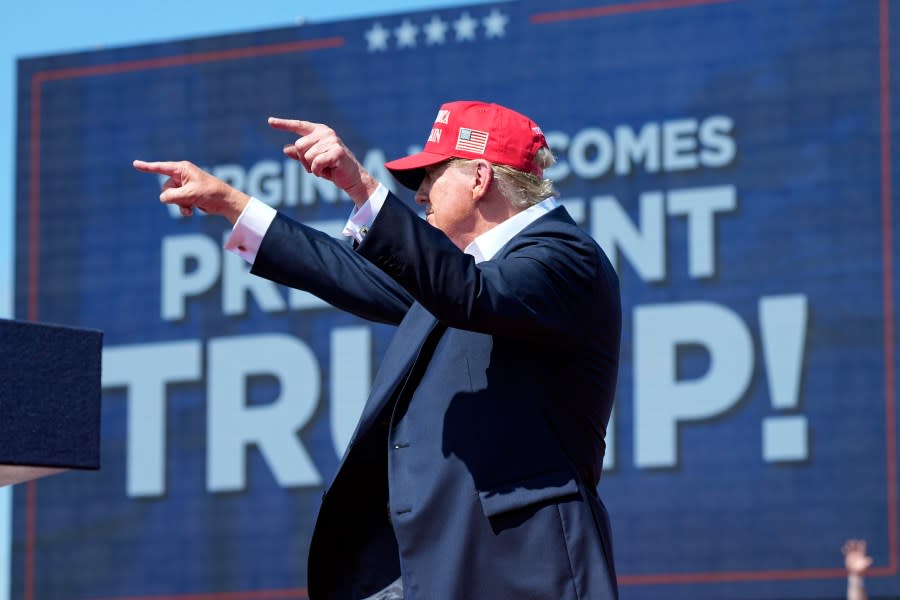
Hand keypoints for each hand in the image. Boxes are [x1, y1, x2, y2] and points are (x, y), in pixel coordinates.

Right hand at [132, 160, 249, 222]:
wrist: (224, 202)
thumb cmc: (210, 193)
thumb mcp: (189, 194)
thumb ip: (172, 196)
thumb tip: (163, 198)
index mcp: (182, 169)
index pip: (161, 168)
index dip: (147, 167)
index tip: (135, 164)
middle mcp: (182, 176)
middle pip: (166, 188)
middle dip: (174, 197)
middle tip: (189, 199)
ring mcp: (184, 186)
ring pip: (170, 197)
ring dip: (179, 204)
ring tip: (192, 206)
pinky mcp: (187, 195)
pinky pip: (177, 203)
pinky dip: (183, 208)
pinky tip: (192, 211)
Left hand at [268, 117, 378, 206]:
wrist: (352, 179)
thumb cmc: (333, 168)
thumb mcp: (313, 161)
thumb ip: (299, 154)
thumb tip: (285, 149)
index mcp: (320, 131)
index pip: (298, 126)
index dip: (284, 124)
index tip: (269, 121)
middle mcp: (326, 133)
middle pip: (299, 145)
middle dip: (303, 161)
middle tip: (316, 167)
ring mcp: (332, 141)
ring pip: (307, 156)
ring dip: (312, 168)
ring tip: (325, 169)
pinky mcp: (336, 152)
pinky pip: (316, 163)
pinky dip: (318, 172)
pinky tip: (327, 172)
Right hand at [843, 539, 872, 574]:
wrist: (855, 573)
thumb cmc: (861, 570)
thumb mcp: (865, 566)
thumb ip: (867, 562)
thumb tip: (870, 559)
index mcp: (861, 555)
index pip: (862, 548)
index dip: (862, 544)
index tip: (862, 541)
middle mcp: (857, 554)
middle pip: (855, 547)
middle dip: (854, 543)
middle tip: (853, 541)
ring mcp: (852, 555)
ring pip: (850, 548)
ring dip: (849, 545)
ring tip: (847, 543)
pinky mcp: (848, 557)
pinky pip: (845, 552)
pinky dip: (844, 550)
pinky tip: (843, 549)